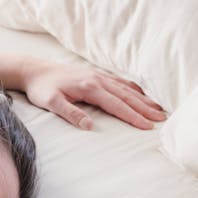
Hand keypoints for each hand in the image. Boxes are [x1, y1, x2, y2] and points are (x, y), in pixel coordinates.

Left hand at [22, 59, 166, 129]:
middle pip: (127, 96)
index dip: (133, 117)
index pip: (117, 105)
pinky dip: (133, 89)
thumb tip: (89, 126)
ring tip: (159, 109)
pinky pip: (120, 82)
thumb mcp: (51, 103)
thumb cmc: (41, 89)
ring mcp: (98, 75)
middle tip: (163, 119)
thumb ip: (70, 114)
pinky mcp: (96, 75)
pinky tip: (141, 95)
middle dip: (146, 109)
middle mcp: (98, 79)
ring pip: (126, 88)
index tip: (147, 126)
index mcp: (90, 87)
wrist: (34, 70)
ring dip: (143, 99)